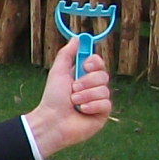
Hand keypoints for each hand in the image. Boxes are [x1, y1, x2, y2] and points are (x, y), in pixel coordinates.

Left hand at [25, 37, 112, 157]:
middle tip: (73, 89)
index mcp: (84, 76)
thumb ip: (66, 54)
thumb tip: (77, 38)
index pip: (98, 64)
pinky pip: (106, 104)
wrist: (52, 121)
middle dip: (87, 82)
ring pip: (104, 90)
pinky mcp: (102, 114)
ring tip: (74, 103)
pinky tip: (82, 111)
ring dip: (86, 95)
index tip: (85, 66)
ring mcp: (99, 101)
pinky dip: (92, 106)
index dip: (94, 63)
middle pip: (103, 76)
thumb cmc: (53, 98)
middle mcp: (93, 88)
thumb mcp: (58, 72)